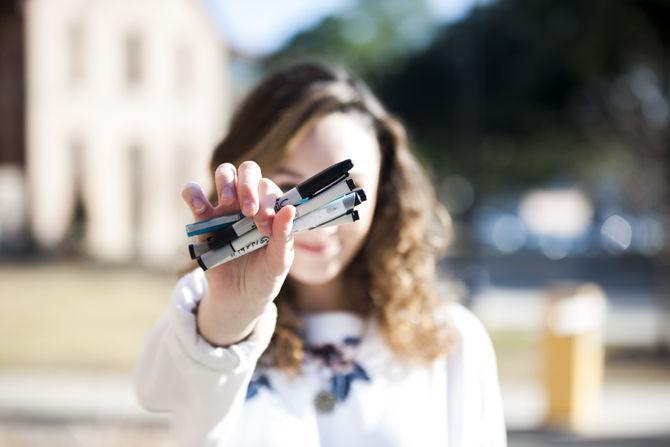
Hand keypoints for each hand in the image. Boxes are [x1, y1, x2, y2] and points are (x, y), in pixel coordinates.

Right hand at [181, 161, 294, 345]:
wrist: (240, 298)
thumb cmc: (265, 276)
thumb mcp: (279, 261)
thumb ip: (285, 236)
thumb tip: (289, 210)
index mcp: (272, 209)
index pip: (270, 188)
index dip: (268, 201)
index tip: (266, 225)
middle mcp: (250, 203)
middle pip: (249, 171)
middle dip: (249, 185)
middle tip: (250, 211)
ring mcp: (226, 209)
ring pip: (224, 173)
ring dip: (226, 181)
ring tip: (228, 203)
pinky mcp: (203, 220)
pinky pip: (193, 194)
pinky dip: (193, 193)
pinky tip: (200, 206)